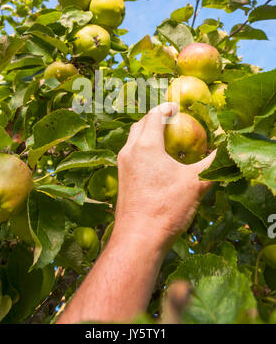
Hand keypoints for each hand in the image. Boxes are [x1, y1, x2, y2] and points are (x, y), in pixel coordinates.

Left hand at [115, 103, 215, 247]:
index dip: (166, 108)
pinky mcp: (121, 178)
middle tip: (170, 118)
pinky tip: (154, 161)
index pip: (154, 116)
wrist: (138, 238)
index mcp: (146, 146)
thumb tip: (223, 151)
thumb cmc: (166, 208)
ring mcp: (122, 165)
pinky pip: (130, 153)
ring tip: (163, 136)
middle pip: (140, 124)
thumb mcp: (195, 183)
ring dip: (146, 132)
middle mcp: (130, 151)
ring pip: (132, 139)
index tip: (176, 107)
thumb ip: (211, 164)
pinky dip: (141, 147)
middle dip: (154, 117)